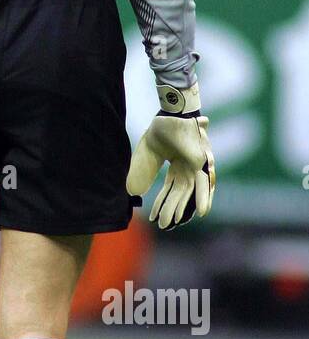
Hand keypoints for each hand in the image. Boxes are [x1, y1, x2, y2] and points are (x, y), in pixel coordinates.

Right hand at [126, 82, 215, 229]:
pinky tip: (202, 212)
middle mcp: (189, 167)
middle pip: (180, 193)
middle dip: (171, 209)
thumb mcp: (147, 155)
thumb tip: (133, 192)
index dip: (162, 202)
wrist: (171, 113)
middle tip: (163, 225)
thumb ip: (142, 173)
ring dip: (185, 207)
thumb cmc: (162, 129)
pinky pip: (205, 183)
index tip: (154, 217)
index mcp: (177, 165)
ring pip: (193, 191)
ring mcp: (198, 165)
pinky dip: (203, 198)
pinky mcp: (203, 163)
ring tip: (178, 223)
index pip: (170, 189)